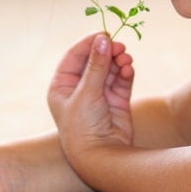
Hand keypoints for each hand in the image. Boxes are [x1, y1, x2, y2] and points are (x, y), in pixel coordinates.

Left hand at [47, 33, 135, 160]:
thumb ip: (97, 65)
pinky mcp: (116, 101)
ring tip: (125, 58)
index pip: (74, 56)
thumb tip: (104, 38)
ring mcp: (99, 94)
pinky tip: (128, 68)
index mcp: (62, 86)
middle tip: (119, 46)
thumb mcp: (87, 93)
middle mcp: (80, 88)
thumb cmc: (83, 127)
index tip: (103, 34)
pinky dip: (125, 72)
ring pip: (110, 68)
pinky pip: (121, 80)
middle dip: (107, 51)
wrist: (100, 157)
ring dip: (118, 60)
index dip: (88, 43)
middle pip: (94, 60)